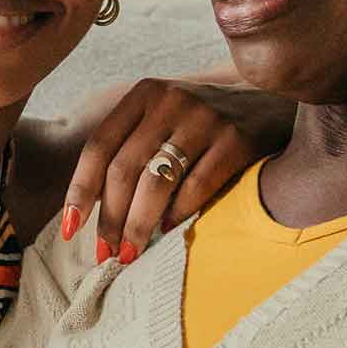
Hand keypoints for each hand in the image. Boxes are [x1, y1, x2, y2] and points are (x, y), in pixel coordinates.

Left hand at [63, 78, 286, 262]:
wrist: (274, 104)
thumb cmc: (206, 124)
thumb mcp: (166, 118)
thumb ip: (133, 147)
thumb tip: (94, 210)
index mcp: (144, 94)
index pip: (99, 146)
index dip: (80, 191)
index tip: (71, 229)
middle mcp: (170, 99)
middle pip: (124, 169)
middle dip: (111, 219)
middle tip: (106, 253)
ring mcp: (204, 117)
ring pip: (156, 182)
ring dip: (138, 225)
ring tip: (131, 254)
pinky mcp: (236, 138)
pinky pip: (196, 187)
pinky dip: (177, 215)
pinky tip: (167, 232)